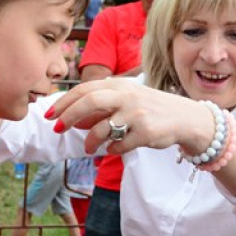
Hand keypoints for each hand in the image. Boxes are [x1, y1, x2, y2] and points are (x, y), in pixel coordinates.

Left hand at [46, 78, 208, 155]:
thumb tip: (73, 118)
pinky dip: (111, 149)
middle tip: (57, 129)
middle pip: (90, 102)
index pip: (85, 89)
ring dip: (89, 141)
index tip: (50, 115)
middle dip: (69, 116)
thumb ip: (102, 105)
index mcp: (120, 85)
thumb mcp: (127, 99)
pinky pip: (119, 145)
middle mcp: (128, 97)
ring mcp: (137, 115)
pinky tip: (112, 149)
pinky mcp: (146, 133)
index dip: (65, 102)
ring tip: (87, 148)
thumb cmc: (150, 108)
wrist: (185, 118)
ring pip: (102, 129)